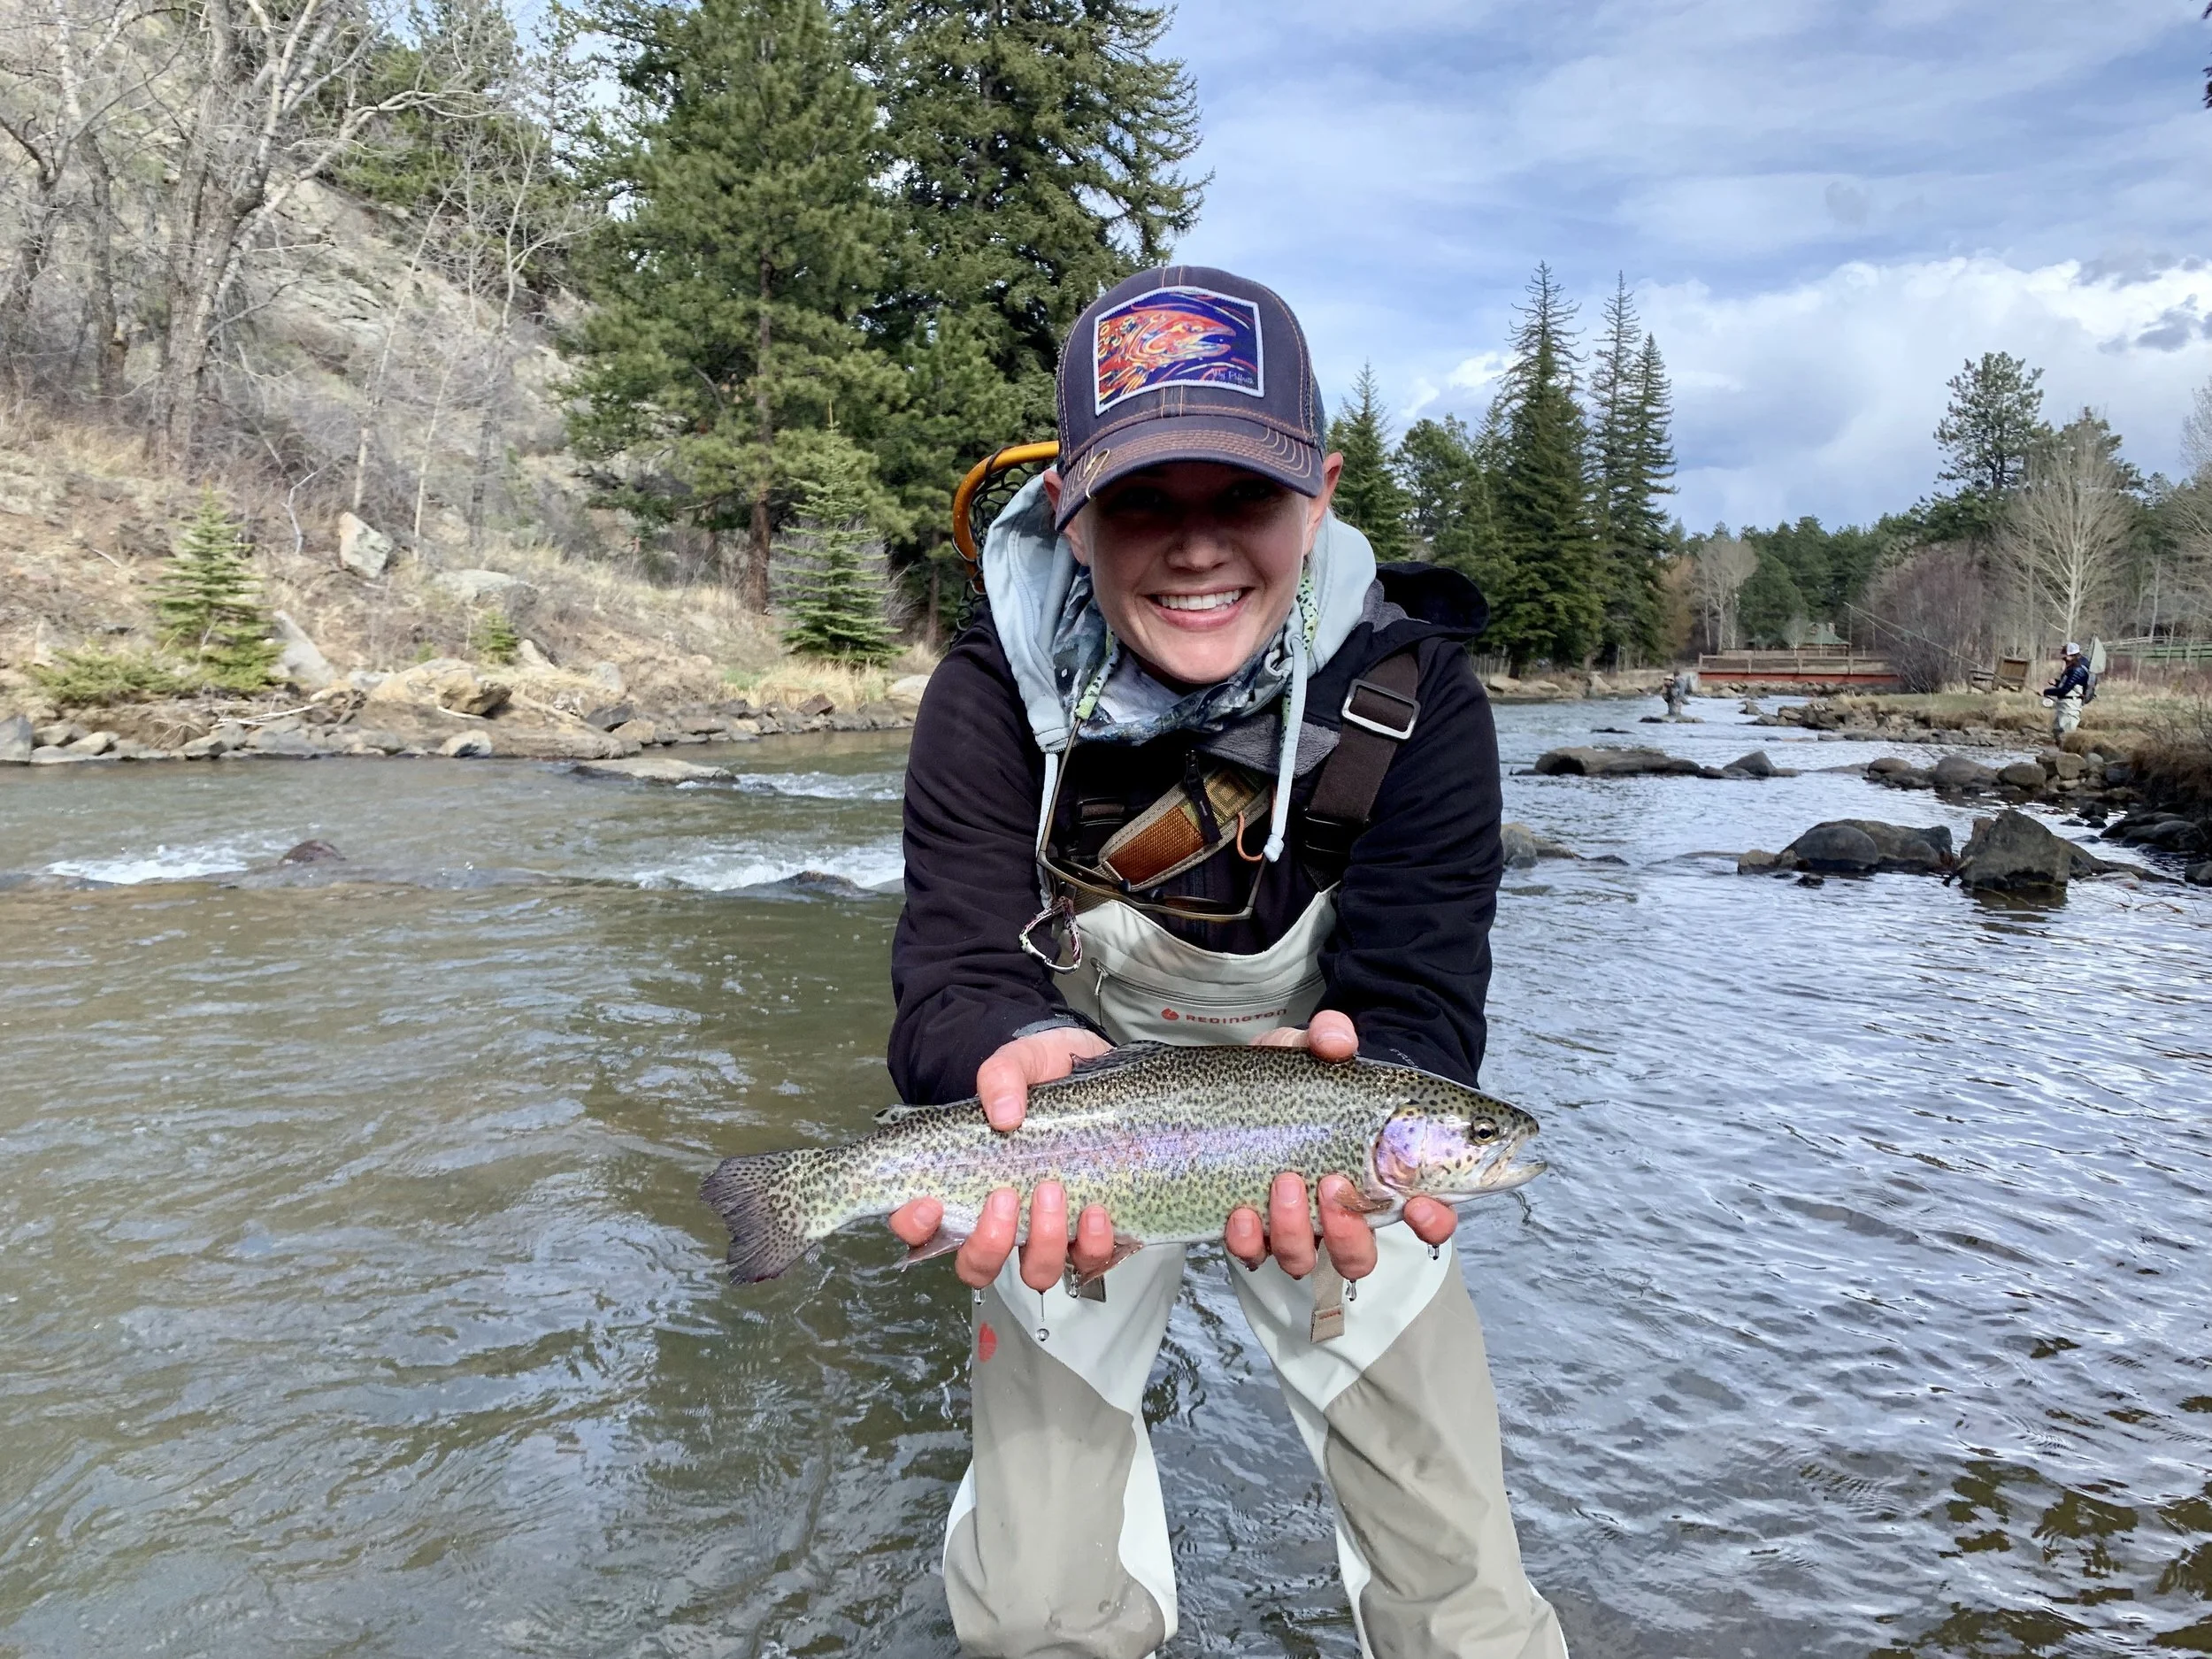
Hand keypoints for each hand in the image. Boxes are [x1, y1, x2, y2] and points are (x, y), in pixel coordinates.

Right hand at [886, 1026, 1111, 1285]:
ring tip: (1053, 1192)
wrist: (1098, 1069)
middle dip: (988, 1243)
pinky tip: (1096, 1212)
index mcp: (968, 1182)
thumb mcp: (1020, 1059)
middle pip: (977, 1265)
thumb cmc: (1047, 1071)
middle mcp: (1004, 1218)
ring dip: (1042, 1244)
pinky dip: (1093, 1245)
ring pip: (1035, 1271)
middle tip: (1004, 1197)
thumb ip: (1002, 1075)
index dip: (916, 1226)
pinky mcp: (1091, 1231)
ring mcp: (1047, 1229)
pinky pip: (1090, 1260)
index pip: (923, 1226)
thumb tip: (1002, 1113)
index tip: (931, 1203)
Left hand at [1231, 1013, 1455, 1274]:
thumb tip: (1336, 1041)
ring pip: (1306, 1260)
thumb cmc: (1308, 1076)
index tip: (1419, 1206)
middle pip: (1359, 1256)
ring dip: (1296, 1232)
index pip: (1428, 1217)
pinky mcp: (1253, 1228)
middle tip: (1332, 1184)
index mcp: (1383, 1177)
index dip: (1432, 1222)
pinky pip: (1253, 1254)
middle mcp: (1343, 1212)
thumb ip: (1332, 1036)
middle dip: (1347, 1233)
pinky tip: (1241, 1212)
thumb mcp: (1318, 1048)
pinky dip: (1248, 1241)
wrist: (1257, 1086)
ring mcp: (1297, 1224)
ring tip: (1283, 1183)